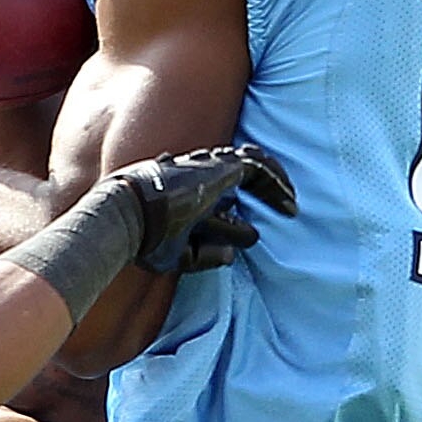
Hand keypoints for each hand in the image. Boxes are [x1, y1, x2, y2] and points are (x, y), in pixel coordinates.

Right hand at [110, 143, 297, 276]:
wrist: (131, 214)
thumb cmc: (146, 238)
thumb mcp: (180, 255)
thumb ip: (206, 256)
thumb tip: (233, 255)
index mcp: (183, 196)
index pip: (214, 195)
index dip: (233, 215)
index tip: (247, 236)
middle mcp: (197, 179)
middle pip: (235, 176)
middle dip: (260, 190)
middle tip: (283, 208)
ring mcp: (209, 170)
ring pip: (250, 165)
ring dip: (273, 183)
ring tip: (290, 202)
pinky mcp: (222, 170)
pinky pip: (257, 169)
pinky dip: (275, 183)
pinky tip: (288, 203)